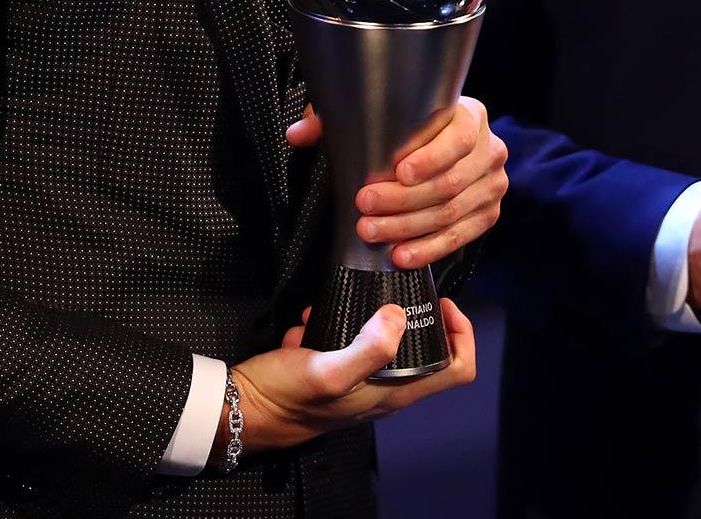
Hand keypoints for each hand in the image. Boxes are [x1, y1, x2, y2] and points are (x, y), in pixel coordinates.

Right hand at [223, 299, 475, 455]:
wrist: (238, 412)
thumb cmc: (286, 396)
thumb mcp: (326, 370)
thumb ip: (368, 347)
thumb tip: (398, 315)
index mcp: (395, 394)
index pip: (458, 370)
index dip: (462, 334)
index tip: (440, 303)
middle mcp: (385, 390)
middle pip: (426, 349)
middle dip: (412, 315)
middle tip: (393, 288)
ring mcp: (360, 382)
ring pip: (383, 341)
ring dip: (364, 318)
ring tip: (340, 303)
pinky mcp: (334, 372)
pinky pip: (347, 341)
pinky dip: (333, 324)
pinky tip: (309, 320)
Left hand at [288, 96, 508, 268]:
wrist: (443, 145)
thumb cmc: (409, 127)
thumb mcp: (377, 114)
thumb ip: (337, 118)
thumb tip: (298, 134)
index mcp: (471, 115)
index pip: (459, 138)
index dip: (431, 157)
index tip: (397, 172)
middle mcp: (490, 149)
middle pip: (450, 182)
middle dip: (403, 200)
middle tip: (364, 206)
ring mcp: (492, 185)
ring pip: (451, 213)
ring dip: (408, 227)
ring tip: (371, 232)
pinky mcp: (487, 214)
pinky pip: (460, 237)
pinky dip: (428, 249)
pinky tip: (400, 254)